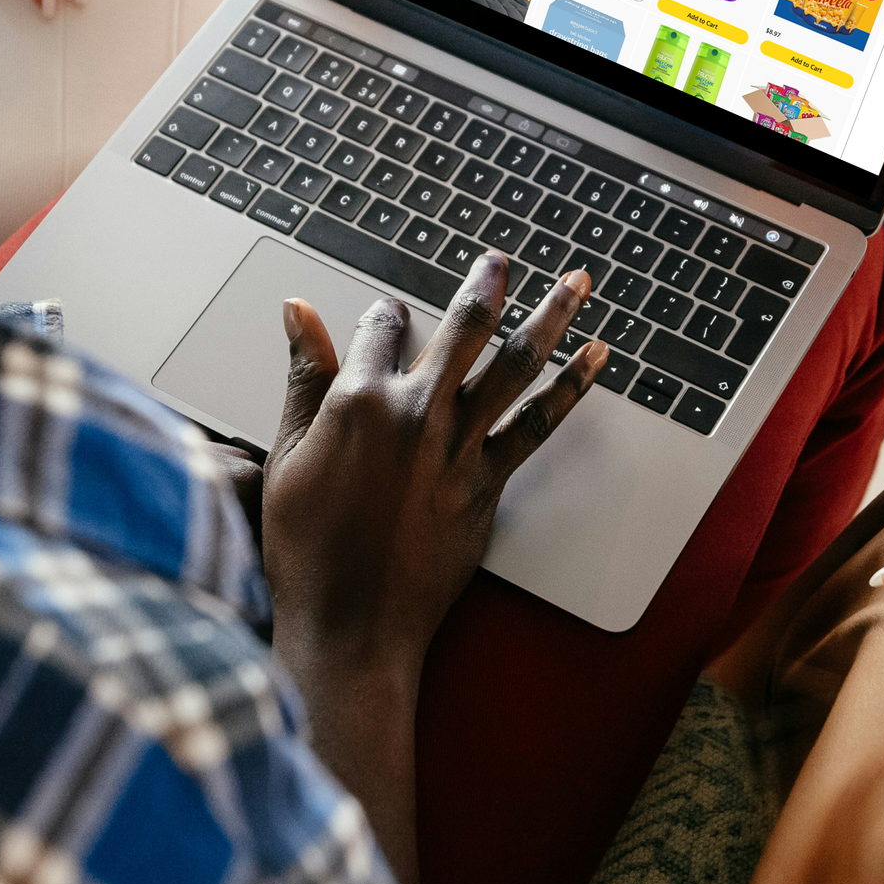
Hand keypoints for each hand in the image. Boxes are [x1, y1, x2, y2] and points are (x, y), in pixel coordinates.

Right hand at [262, 252, 607, 883]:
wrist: (349, 626)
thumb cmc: (303, 548)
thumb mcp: (285, 454)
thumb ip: (303, 378)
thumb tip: (299, 311)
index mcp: (359, 400)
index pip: (383, 328)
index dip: (384, 316)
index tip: (386, 314)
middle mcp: (416, 412)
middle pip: (462, 329)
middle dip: (485, 285)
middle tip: (502, 257)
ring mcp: (458, 448)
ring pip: (514, 365)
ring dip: (550, 317)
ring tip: (578, 283)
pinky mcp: (486, 484)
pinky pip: (539, 425)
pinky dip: (571, 389)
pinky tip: (597, 359)